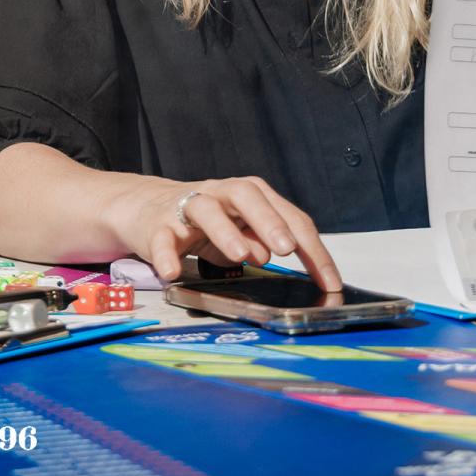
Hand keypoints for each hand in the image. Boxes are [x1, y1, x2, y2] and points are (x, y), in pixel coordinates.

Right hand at [108, 175, 341, 290]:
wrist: (147, 211)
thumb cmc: (205, 224)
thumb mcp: (241, 233)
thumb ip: (262, 243)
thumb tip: (276, 256)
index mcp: (250, 196)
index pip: (288, 217)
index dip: (312, 249)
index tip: (329, 282)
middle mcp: (221, 194)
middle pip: (247, 196)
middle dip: (269, 221)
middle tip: (285, 249)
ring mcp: (187, 206)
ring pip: (206, 209)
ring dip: (225, 231)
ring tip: (241, 256)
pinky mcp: (158, 225)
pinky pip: (162, 238)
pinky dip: (167, 255)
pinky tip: (172, 271)